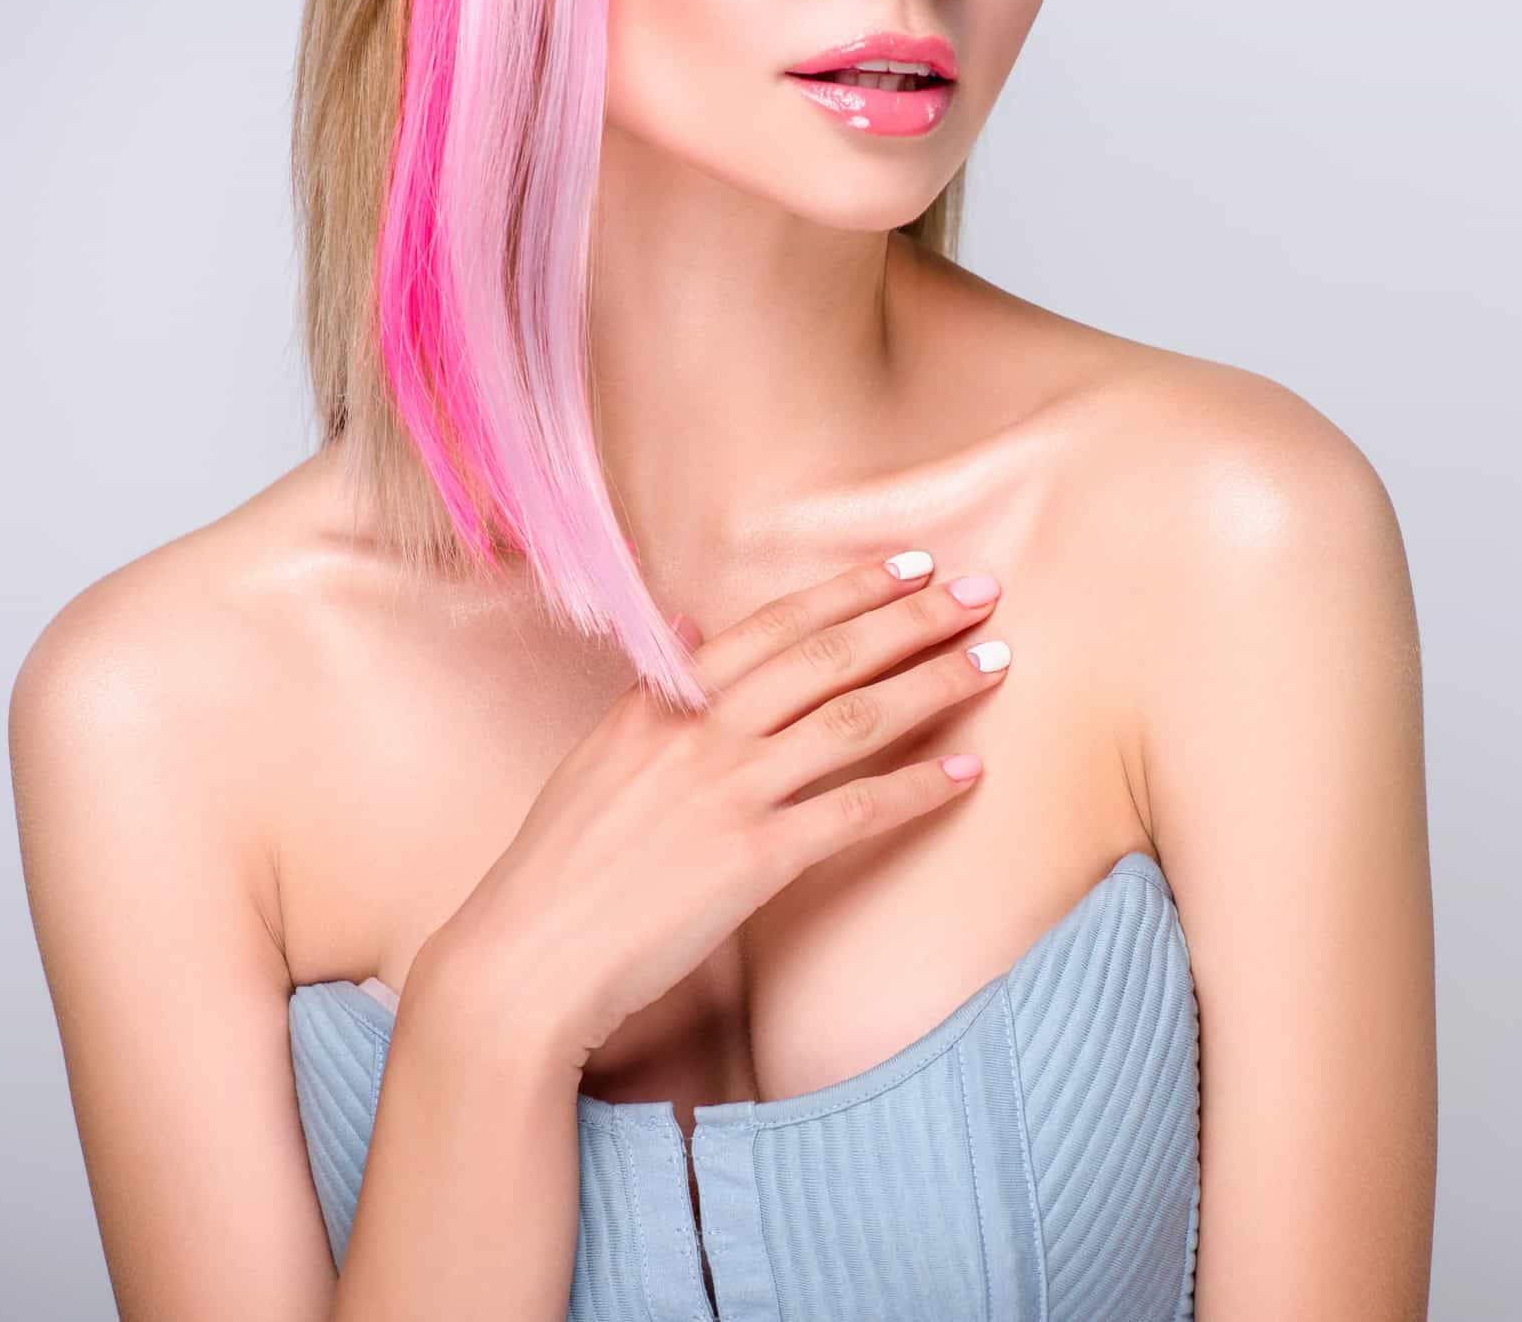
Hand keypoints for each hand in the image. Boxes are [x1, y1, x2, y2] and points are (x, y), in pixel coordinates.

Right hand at [412, 552, 1008, 1071]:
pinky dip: (916, 789)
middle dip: (910, 618)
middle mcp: (698, 734)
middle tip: (981, 591)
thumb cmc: (561, 867)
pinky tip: (968, 773)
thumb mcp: (599, 757)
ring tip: (993, 663)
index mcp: (660, 703)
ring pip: (851, 720)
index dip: (848, 590)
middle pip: (825, 657)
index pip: (771, 626)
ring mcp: (727, 794)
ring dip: (930, 686)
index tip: (910, 563)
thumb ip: (655, 692)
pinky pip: (853, 812)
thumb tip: (692, 624)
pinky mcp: (752, 860)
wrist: (528, 958)